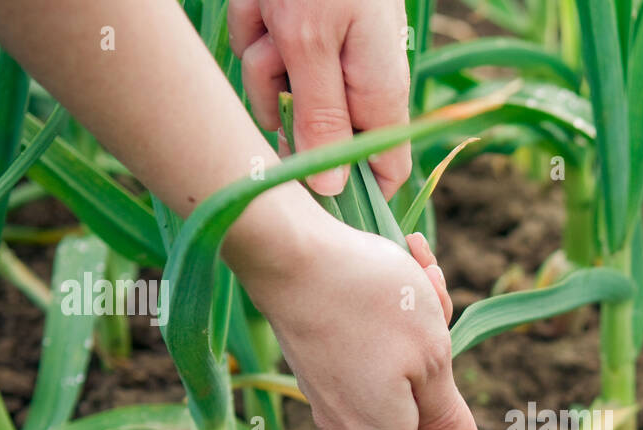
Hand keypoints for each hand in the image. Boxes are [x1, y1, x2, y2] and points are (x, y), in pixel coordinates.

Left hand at [229, 0, 412, 197]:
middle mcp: (360, 82)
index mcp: (379, 93)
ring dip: (261, 57)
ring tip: (271, 13)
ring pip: (279, 90)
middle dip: (282, 104)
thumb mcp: (311, 42)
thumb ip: (320, 117)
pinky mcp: (305, 33)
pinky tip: (264, 2)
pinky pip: (266, 52)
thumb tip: (332, 189)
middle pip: (315, 133)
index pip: (387, 170)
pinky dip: (255, 24)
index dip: (355, 193)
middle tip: (276, 57)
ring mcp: (332, 58)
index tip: (309, 198)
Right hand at [229, 202, 476, 429]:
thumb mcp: (432, 359)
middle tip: (447, 332)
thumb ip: (447, 418)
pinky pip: (369, 346)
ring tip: (425, 282)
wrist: (291, 249)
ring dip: (421, 333)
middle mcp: (343, 422)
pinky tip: (405, 263)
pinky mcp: (316, 352)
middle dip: (436, 385)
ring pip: (391, 376)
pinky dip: (392, 312)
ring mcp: (325, 386)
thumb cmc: (370, 305)